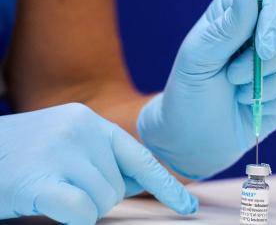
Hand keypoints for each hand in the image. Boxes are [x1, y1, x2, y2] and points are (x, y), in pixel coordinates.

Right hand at [0, 103, 196, 224]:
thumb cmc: (26, 156)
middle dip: (100, 197)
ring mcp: (58, 150)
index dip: (165, 185)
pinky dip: (74, 215)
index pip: (139, 157)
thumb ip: (106, 159)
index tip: (188, 207)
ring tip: (52, 190)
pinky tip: (48, 200)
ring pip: (102, 202)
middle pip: (119, 187)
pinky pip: (81, 210)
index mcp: (90, 121)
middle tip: (65, 185)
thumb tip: (144, 181)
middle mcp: (79, 129)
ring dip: (82, 207)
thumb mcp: (69, 145)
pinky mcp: (37, 179)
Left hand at [138, 0, 275, 178]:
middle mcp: (262, 33)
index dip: (275, 18)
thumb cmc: (190, 94)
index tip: (262, 49)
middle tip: (233, 79)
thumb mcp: (197, 60)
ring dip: (271, 86)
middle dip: (266, 63)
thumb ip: (224, 29)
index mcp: (237, 15)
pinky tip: (260, 108)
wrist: (196, 137)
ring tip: (241, 95)